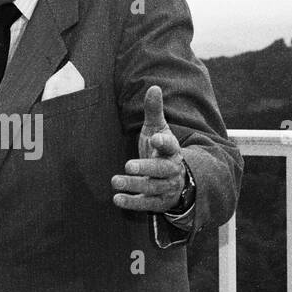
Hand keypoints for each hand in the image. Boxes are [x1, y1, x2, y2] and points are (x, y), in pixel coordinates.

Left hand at [111, 85, 186, 212]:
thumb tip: (154, 87)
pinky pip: (147, 205)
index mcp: (172, 150)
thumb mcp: (158, 129)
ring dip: (134, 185)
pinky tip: (117, 199)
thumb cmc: (161, 150)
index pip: (171, 145)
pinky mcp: (159, 202)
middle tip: (128, 165)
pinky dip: (133, 203)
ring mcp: (167, 187)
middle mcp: (172, 169)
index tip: (155, 138)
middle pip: (162, 169)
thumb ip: (154, 111)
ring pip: (153, 188)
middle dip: (146, 168)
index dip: (164, 142)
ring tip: (115, 181)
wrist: (177, 179)